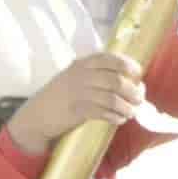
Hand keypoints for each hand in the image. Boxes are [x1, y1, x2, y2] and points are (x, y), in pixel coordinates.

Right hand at [5, 50, 143, 156]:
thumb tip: (130, 81)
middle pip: (115, 80)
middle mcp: (81, 75)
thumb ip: (97, 74)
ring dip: (126, 107)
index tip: (138, 74)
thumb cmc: (62, 96)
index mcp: (82, 64)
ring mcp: (78, 93)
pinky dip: (115, 117)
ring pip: (111, 98)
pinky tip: (119, 119)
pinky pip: (103, 113)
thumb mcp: (76, 77)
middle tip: (139, 99)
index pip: (110, 59)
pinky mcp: (77, 111)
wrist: (37, 114)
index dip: (128, 65)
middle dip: (133, 91)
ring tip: (131, 112)